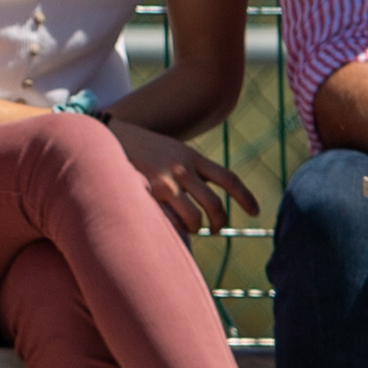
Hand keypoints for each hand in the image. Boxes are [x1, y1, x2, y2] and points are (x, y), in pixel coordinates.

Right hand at [105, 119, 258, 235]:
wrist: (110, 137)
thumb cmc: (142, 149)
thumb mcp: (173, 152)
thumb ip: (190, 169)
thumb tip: (204, 196)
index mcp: (193, 158)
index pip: (228, 179)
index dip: (245, 197)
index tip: (256, 212)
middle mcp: (184, 169)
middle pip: (214, 205)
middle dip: (219, 223)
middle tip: (216, 230)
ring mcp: (166, 182)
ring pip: (194, 219)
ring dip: (196, 229)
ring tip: (191, 231)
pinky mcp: (148, 193)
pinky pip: (170, 221)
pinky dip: (174, 229)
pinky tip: (169, 227)